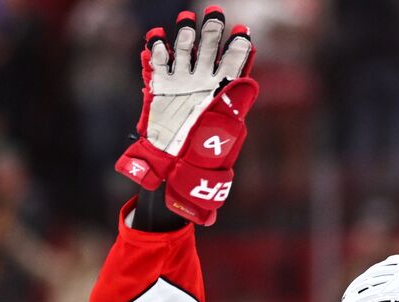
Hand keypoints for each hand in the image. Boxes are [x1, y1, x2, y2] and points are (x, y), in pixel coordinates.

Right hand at [115, 6, 256, 224]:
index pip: (235, 74)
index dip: (240, 54)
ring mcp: (181, 93)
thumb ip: (226, 138)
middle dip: (213, 36)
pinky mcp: (157, 98)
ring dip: (184, 39)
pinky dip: (153, 56)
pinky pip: (156, 72)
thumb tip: (244, 105)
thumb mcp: (214, 162)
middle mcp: (204, 95)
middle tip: (215, 13)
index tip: (244, 35)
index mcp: (222, 108)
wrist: (169, 186)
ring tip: (185, 19)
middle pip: (211, 59)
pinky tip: (153, 38)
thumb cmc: (196, 177)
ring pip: (184, 60)